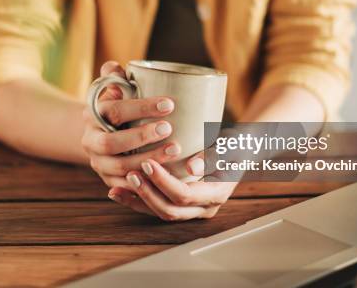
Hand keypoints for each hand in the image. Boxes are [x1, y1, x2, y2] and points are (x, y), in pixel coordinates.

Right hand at [82, 61, 184, 188]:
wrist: (101, 134)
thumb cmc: (118, 106)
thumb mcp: (114, 89)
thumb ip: (115, 77)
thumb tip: (115, 67)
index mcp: (92, 114)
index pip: (114, 110)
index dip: (140, 107)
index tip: (169, 104)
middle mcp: (90, 140)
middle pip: (111, 142)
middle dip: (141, 137)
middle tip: (168, 129)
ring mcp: (98, 162)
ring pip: (120, 166)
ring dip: (148, 159)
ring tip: (175, 151)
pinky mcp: (108, 179)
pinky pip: (124, 186)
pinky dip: (143, 183)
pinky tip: (164, 176)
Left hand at [108, 155, 238, 220]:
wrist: (239, 150)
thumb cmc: (236, 144)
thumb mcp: (231, 145)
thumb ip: (215, 155)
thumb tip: (192, 168)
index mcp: (216, 194)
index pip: (184, 195)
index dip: (163, 182)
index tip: (148, 163)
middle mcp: (203, 207)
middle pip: (170, 209)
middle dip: (147, 193)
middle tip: (131, 172)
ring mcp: (191, 209)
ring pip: (161, 212)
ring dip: (138, 200)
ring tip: (118, 186)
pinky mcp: (180, 205)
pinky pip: (156, 208)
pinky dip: (136, 202)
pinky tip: (118, 192)